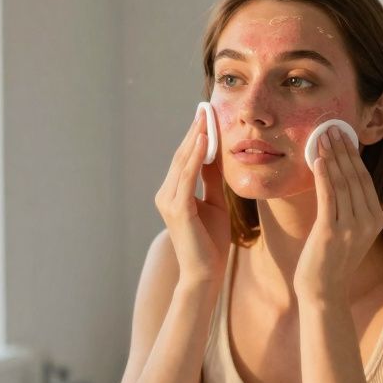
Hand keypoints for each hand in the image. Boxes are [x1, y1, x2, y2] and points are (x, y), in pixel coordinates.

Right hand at [154, 107, 231, 284]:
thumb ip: (212, 180)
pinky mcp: (177, 209)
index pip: (185, 159)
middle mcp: (166, 194)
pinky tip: (205, 140)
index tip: (207, 116)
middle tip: (206, 108)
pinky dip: (196, 156)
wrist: (206, 273)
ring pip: (183, 162)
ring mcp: (169, 201)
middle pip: (182, 156)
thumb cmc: (211, 243)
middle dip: (195, 131)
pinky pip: (187, 176)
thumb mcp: (215, 203)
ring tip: (206, 117)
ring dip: (196, 138)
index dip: (196, 137)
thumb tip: (216, 155)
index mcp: (174, 193)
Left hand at [295, 126, 382, 301]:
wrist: (323, 290)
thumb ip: (349, 205)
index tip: (343, 135)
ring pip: (342, 183)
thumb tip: (338, 171)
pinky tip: (318, 159)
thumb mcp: (348, 229)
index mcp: (375, 219)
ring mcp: (351, 228)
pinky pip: (328, 197)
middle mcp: (367, 222)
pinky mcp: (331, 232)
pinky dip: (323, 175)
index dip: (353, 155)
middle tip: (331, 128)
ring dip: (331, 157)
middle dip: (342, 150)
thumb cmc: (331, 258)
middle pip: (355, 177)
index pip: (364, 179)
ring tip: (322, 137)